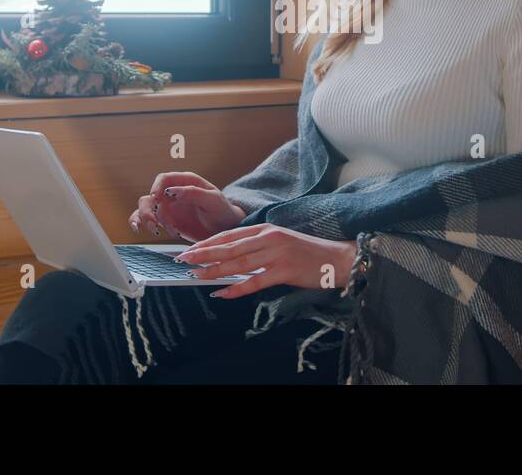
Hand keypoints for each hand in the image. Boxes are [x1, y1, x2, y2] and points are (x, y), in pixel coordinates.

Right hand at [130, 171, 244, 242]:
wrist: (225, 229)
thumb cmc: (222, 211)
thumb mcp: (213, 201)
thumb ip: (193, 193)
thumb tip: (172, 190)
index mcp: (186, 181)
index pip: (164, 179)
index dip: (156, 188)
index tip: (157, 201)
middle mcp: (174, 192)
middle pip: (151, 195)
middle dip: (149, 208)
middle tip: (155, 222)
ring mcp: (169, 206)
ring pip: (147, 208)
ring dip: (147, 218)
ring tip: (157, 230)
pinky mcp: (167, 220)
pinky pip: (148, 219)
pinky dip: (143, 223)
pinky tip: (146, 230)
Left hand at [174, 224, 356, 298]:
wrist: (338, 258)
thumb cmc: (309, 253)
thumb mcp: (281, 241)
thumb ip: (258, 246)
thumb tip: (232, 258)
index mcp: (266, 229)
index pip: (230, 235)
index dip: (208, 242)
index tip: (190, 249)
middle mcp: (269, 238)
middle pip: (230, 247)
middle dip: (204, 254)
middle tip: (184, 260)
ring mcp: (277, 254)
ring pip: (239, 263)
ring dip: (215, 271)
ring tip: (197, 276)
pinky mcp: (285, 271)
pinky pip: (255, 281)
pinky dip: (237, 288)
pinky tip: (223, 293)